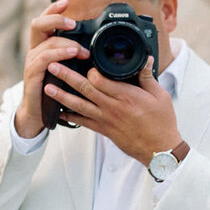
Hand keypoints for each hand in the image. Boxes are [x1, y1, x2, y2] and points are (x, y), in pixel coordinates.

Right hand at [14, 0, 90, 137]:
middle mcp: (35, 51)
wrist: (38, 115)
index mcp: (43, 47)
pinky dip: (59, 54)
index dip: (54, 10)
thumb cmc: (54, 92)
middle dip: (55, 18)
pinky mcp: (32, 75)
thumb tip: (96, 49)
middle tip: (73, 23)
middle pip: (38, 24)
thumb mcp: (67, 71)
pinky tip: (71, 54)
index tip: (67, 1)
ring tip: (82, 49)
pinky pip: (44, 59)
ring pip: (46, 41)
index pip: (45, 22)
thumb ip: (75, 58)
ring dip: (66, 42)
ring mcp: (32, 62)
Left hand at [43, 57, 181, 164]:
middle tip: (52, 65)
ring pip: (79, 105)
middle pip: (85, 89)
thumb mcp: (160, 96)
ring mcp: (106, 119)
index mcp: (126, 96)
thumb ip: (148, 77)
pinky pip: (82, 123)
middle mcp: (112, 107)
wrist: (159, 150)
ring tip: (47, 87)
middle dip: (67, 76)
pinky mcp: (103, 130)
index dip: (89, 70)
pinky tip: (58, 112)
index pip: (101, 80)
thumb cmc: (161, 123)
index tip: (82, 59)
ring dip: (61, 96)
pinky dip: (69, 117)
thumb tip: (146, 59)